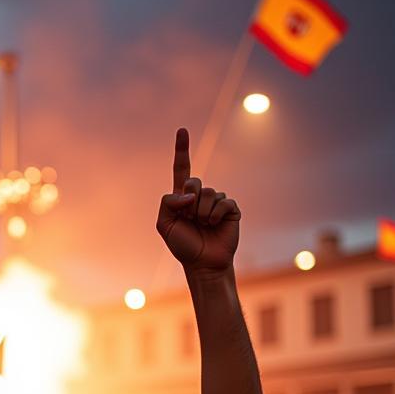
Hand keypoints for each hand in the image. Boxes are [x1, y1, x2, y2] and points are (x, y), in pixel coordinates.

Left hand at [156, 128, 240, 273]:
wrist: (203, 263)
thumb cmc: (182, 245)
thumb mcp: (164, 224)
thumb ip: (168, 203)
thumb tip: (189, 193)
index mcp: (183, 198)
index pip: (182, 169)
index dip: (182, 150)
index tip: (182, 130)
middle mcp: (200, 196)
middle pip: (193, 182)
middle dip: (189, 201)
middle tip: (190, 219)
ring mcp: (216, 201)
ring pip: (208, 193)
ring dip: (201, 213)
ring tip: (203, 226)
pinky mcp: (230, 208)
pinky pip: (223, 202)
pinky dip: (215, 215)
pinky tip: (215, 225)